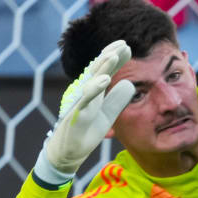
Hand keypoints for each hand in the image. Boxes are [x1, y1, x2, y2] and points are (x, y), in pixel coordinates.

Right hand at [34, 40, 134, 185]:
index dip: (115, 59)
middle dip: (109, 56)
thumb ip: (117, 100)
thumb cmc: (85, 132)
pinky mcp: (76, 115)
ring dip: (102, 67)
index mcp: (93, 93)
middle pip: (96, 70)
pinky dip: (94, 88)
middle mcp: (85, 94)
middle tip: (123, 44)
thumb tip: (129, 84)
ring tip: (114, 55)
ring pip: (90, 81)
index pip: (104, 71)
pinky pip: (85, 100)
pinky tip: (104, 79)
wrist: (68, 154)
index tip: (127, 46)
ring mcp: (79, 103)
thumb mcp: (108, 116)